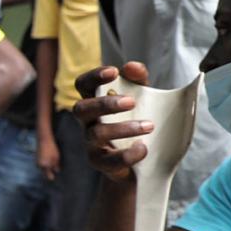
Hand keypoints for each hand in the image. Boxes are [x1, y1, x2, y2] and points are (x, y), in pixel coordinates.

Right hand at [36, 132, 60, 180]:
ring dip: (47, 169)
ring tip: (54, 167)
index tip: (58, 180)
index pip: (48, 176)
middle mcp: (39, 165)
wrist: (44, 139)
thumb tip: (57, 172)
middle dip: (50, 173)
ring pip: (43, 168)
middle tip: (56, 173)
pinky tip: (49, 161)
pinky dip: (45, 164)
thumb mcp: (56, 158)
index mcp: (44, 166)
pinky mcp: (36, 158)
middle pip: (45, 173)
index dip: (53, 177)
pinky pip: (41, 164)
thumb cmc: (51, 148)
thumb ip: (56, 166)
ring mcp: (37, 162)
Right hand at [73, 62, 152, 183]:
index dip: (93, 77)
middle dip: (104, 104)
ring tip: (149, 126)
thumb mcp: (140, 98)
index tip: (113, 71)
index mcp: (93, 102)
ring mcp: (91, 143)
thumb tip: (132, 66)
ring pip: (96, 133)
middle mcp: (87, 122)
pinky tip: (143, 148)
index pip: (83, 85)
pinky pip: (109, 160)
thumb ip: (137, 81)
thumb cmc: (134, 122)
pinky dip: (128, 154)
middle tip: (131, 102)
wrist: (138, 165)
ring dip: (123, 128)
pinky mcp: (100, 163)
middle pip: (81, 109)